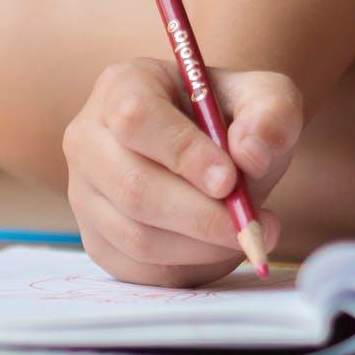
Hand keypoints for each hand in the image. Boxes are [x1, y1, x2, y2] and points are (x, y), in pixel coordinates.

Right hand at [64, 57, 300, 285]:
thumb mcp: (265, 99)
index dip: (183, 153)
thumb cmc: (231, 120)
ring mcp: (84, 193)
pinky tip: (216, 247)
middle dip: (200, 215)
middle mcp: (88, 139)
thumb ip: (271, 115)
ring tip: (244, 233)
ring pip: (136, 236)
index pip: (135, 118)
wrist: (210, 155)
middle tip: (251, 225)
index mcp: (121, 85)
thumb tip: (250, 155)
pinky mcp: (96, 240)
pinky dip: (186, 267)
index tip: (229, 179)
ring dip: (200, 246)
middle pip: (132, 187)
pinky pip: (137, 268)